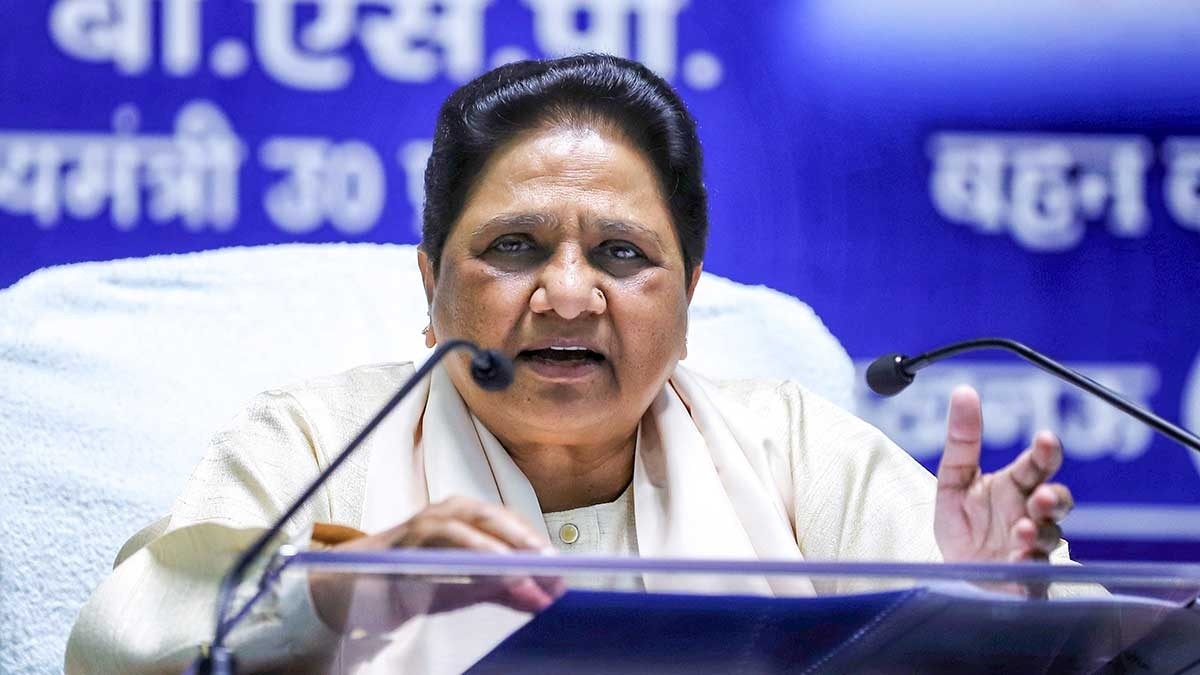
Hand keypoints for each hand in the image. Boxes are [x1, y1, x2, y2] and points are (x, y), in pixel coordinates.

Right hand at [308, 496, 561, 633]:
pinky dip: (474, 552)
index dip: (537, 544)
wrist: (349, 589)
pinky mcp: (407, 538)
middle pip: (496, 517)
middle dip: (528, 541)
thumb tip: (545, 598)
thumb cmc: (410, 581)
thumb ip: (501, 589)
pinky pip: (446, 539)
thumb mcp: (462, 587)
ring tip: (534, 566)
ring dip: (506, 545)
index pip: (510, 523)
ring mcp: (425, 521)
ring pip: (474, 522)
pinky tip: (495, 568)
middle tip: (556, 568)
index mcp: (464, 516)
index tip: (563, 568)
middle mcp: (447, 510)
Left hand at [933, 386, 1073, 563]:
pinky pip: (1036, 575)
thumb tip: (964, 391)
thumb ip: (962, 440)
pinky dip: (1030, 567)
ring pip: (1050, 537)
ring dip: (1039, 532)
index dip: (1046, 452)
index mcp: (1016, 487)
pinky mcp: (1027, 579)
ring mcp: (1033, 547)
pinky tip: (1018, 559)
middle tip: (1042, 495)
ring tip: (1022, 528)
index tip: (1045, 439)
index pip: (1037, 465)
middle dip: (1055, 497)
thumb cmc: (963, 524)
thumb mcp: (953, 479)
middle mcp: (1031, 515)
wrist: (957, 572)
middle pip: (1058, 501)